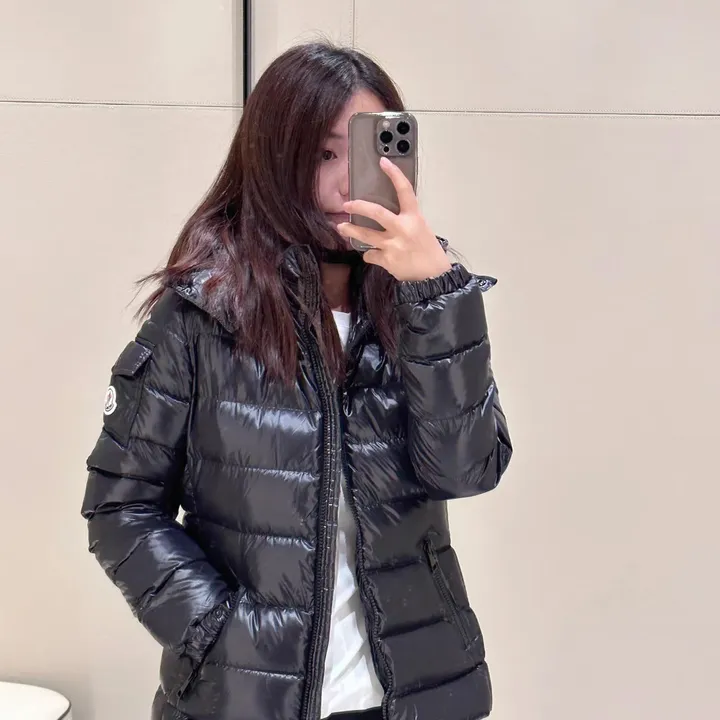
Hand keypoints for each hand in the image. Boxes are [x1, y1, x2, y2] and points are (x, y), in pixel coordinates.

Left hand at [337, 157, 452, 281]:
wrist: (433, 277)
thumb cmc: (429, 252)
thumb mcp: (421, 229)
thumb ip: (405, 220)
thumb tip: (387, 216)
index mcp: (414, 218)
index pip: (404, 191)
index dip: (394, 175)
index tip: (383, 162)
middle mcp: (403, 229)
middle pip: (377, 212)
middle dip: (359, 206)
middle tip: (347, 203)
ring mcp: (393, 245)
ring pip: (366, 235)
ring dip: (351, 230)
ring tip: (341, 227)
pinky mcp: (387, 260)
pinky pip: (370, 255)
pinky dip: (369, 254)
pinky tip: (373, 255)